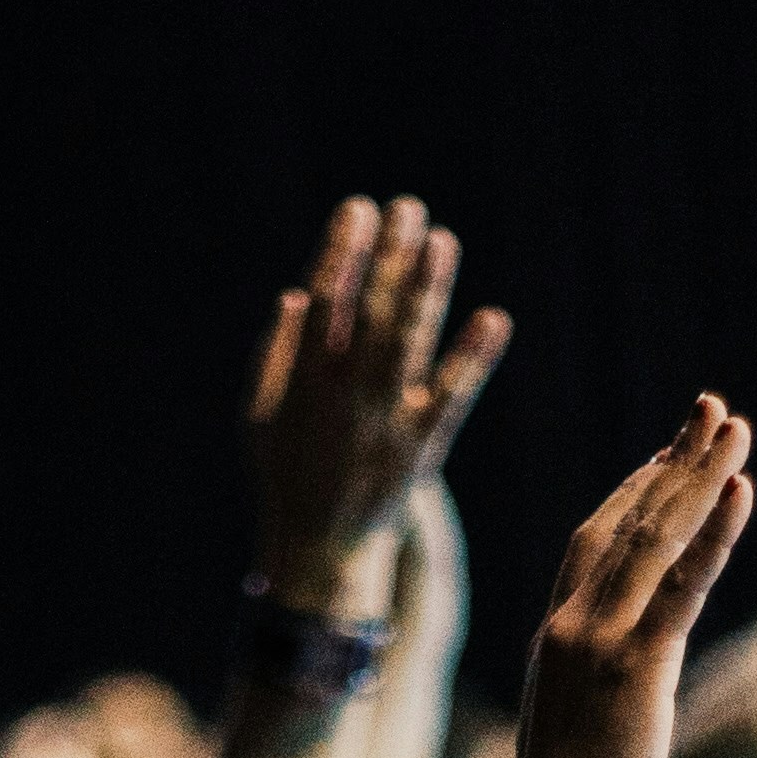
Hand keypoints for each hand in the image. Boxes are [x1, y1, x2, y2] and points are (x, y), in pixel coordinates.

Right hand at [246, 195, 510, 619]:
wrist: (320, 549)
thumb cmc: (287, 475)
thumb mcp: (262, 414)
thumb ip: (278, 354)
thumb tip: (298, 294)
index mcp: (306, 380)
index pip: (324, 301)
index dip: (342, 252)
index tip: (358, 210)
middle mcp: (347, 394)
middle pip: (370, 313)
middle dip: (388, 257)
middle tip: (408, 208)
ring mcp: (386, 419)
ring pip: (409, 344)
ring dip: (426, 291)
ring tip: (442, 241)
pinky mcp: (422, 446)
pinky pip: (452, 396)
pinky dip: (472, 359)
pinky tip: (494, 319)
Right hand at [501, 396, 754, 757]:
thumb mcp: (581, 725)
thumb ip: (605, 683)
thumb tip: (636, 680)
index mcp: (556, 633)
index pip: (594, 542)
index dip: (634, 491)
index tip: (668, 453)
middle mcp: (573, 621)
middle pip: (627, 519)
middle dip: (673, 460)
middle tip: (711, 409)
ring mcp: (601, 638)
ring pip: (656, 537)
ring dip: (699, 476)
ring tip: (735, 426)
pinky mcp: (639, 665)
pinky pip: (682, 586)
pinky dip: (714, 534)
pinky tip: (741, 490)